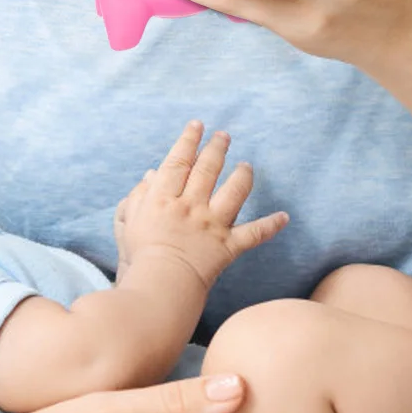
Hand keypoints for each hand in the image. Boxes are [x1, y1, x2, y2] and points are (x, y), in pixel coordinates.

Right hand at [115, 120, 286, 287]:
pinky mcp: (227, 247)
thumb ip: (137, 196)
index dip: (188, 140)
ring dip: (243, 175)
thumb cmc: (138, 256)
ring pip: (234, 191)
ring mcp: (211, 225)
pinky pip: (254, 234)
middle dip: (217, 148)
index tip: (197, 125)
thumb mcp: (127, 221)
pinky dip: (271, 226)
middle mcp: (190, 206)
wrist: (158, 287)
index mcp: (163, 197)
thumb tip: (151, 174)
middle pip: (208, 169)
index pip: (178, 160)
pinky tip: (284, 217)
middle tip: (224, 136)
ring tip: (246, 166)